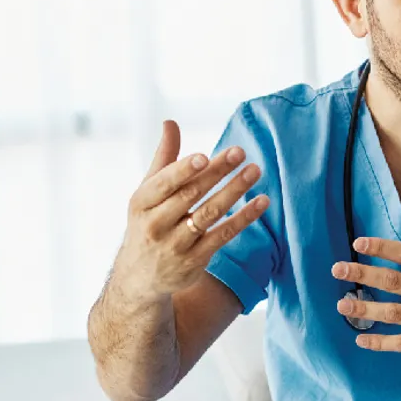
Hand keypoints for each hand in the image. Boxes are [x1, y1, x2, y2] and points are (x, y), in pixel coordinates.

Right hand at [111, 120, 269, 303]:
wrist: (139, 278)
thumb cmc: (148, 223)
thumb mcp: (147, 193)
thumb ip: (164, 159)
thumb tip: (170, 122)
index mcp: (142, 202)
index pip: (163, 184)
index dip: (183, 170)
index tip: (204, 156)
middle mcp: (156, 224)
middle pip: (190, 195)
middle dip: (216, 173)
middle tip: (240, 152)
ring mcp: (176, 245)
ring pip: (209, 215)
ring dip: (234, 191)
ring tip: (255, 170)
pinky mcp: (195, 260)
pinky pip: (223, 236)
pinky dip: (243, 218)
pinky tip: (261, 202)